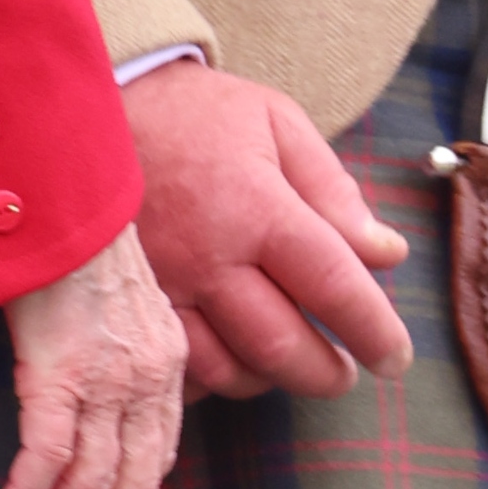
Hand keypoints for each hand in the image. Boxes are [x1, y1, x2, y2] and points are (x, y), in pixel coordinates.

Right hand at [0, 225, 185, 488]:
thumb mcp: (117, 302)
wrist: (51, 193)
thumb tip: (88, 398)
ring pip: (91, 482)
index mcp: (166, 363)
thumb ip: (118, 352)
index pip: (156, 459)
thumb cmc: (71, 241)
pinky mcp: (60, 371)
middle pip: (132, 486)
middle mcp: (148, 377)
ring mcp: (107, 376)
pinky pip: (48, 457)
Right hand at [122, 59, 411, 401]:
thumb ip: (334, 190)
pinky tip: (232, 360)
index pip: (333, 286)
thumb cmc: (196, 113)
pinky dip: (211, 379)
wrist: (91, 108)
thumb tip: (386, 254)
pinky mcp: (129, 302)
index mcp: (256, 208)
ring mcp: (162, 287)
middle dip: (325, 373)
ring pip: (226, 370)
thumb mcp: (276, 122)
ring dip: (270, 380)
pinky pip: (174, 367)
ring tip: (292, 364)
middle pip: (281, 346)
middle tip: (348, 372)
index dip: (374, 331)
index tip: (396, 358)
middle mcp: (208, 258)